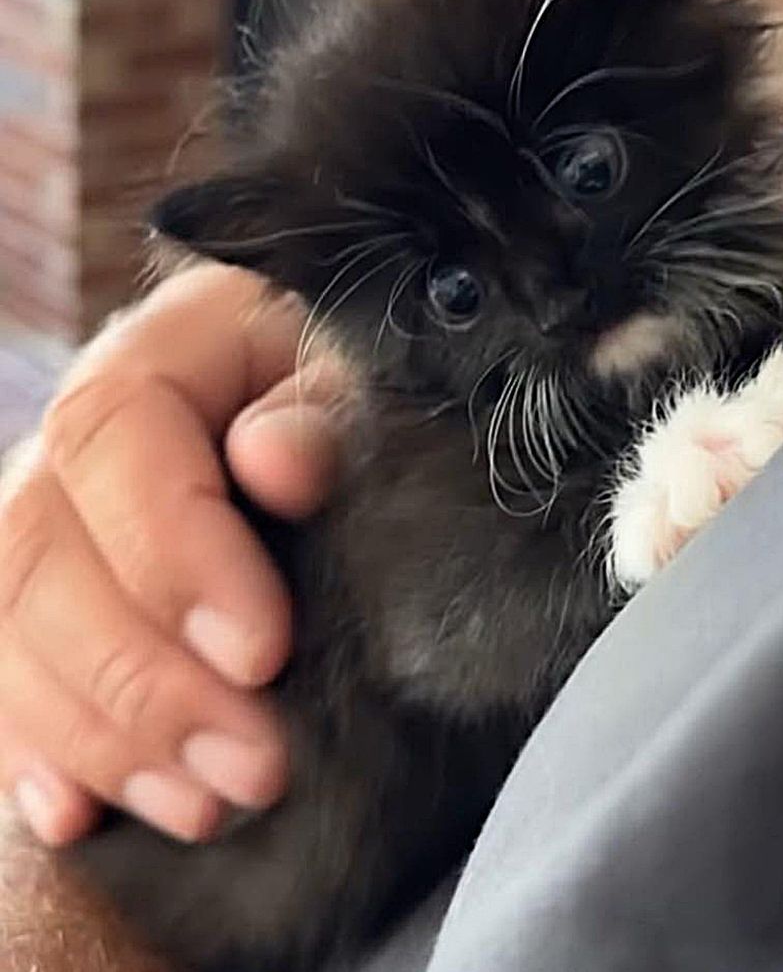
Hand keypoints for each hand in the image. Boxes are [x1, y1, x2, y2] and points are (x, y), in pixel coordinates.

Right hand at [0, 263, 348, 845]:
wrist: (339, 440)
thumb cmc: (367, 407)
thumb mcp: (368, 394)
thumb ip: (328, 418)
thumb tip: (276, 462)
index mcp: (164, 345)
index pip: (116, 428)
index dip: (170, 548)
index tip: (261, 652)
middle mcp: (84, 428)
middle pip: (44, 543)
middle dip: (144, 678)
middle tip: (252, 768)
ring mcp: (52, 510)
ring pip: (10, 620)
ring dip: (99, 734)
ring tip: (203, 806)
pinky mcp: (48, 595)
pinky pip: (1, 671)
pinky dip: (36, 750)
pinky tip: (78, 815)